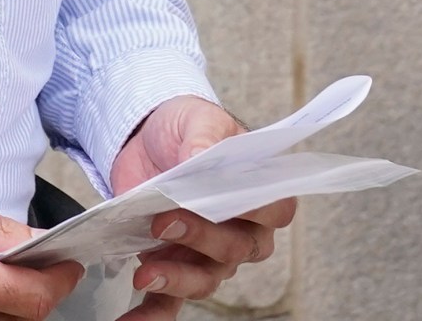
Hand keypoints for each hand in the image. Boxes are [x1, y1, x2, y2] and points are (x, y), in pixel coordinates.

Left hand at [107, 97, 295, 320]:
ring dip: (177, 277)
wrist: (146, 138)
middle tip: (166, 220)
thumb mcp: (197, 119)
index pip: (274, 210)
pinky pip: (169, 300)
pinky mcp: (171, 265)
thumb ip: (204, 136)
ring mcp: (206, 255)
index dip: (256, 211)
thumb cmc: (186, 128)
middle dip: (201, 238)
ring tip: (147, 271)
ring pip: (205, 279)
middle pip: (236, 248)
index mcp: (260, 193)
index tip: (227, 202)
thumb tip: (202, 154)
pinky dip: (151, 314)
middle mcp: (241, 232)